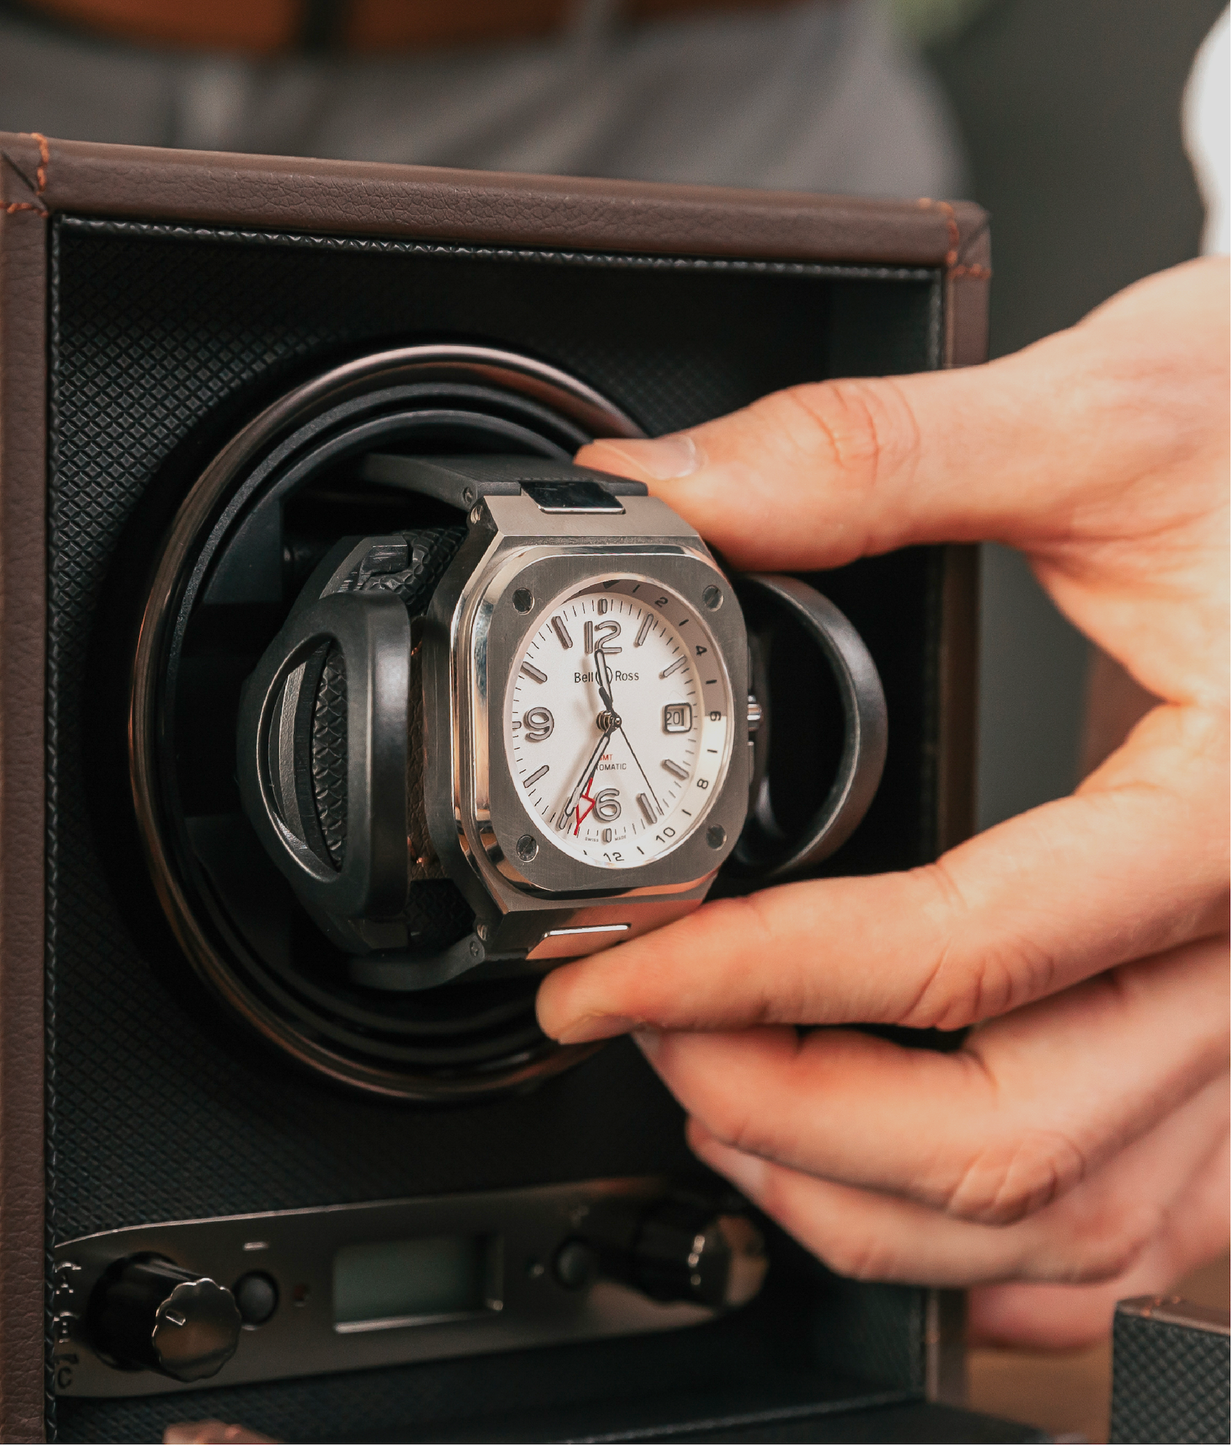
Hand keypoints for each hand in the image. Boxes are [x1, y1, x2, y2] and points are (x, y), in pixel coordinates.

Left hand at [536, 256, 1228, 1348]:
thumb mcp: (1114, 417)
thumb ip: (875, 459)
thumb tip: (673, 493)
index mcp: (1228, 806)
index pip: (959, 951)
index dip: (746, 976)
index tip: (613, 971)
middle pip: (1014, 1137)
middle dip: (787, 1111)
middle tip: (652, 1036)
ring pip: (1079, 1216)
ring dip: (873, 1200)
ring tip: (730, 1114)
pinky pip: (1155, 1226)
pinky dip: (1008, 1250)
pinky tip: (903, 1203)